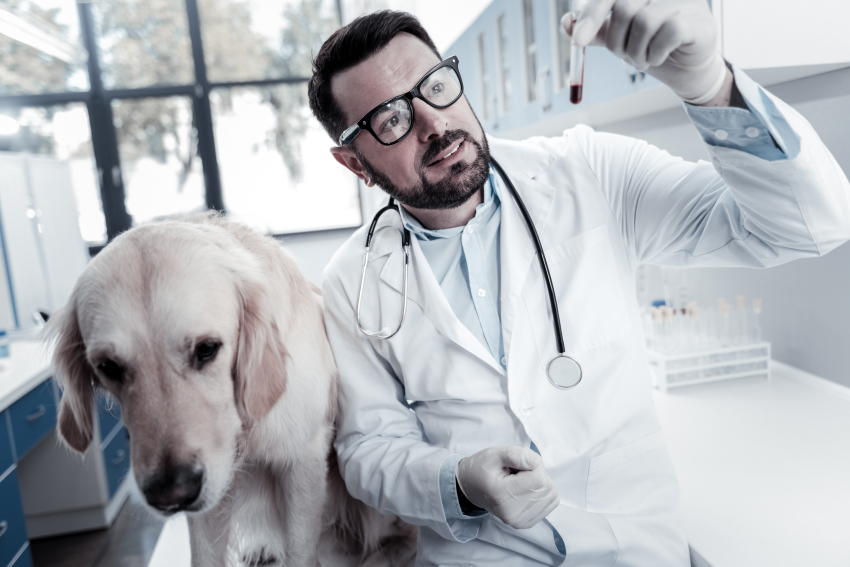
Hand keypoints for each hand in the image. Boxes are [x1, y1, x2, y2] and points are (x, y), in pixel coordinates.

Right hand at [456, 446, 559, 528]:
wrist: (471, 488)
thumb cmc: (482, 468)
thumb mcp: (495, 454)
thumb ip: (517, 455)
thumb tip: (538, 464)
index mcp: (503, 496)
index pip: (539, 478)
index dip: (532, 465)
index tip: (517, 465)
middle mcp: (513, 514)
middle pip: (546, 487)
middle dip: (535, 474)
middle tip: (515, 473)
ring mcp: (520, 522)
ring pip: (551, 494)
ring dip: (538, 484)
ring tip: (518, 482)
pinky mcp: (526, 523)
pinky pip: (550, 502)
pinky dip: (540, 493)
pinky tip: (523, 491)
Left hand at [562, 0, 727, 103]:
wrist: (686, 68)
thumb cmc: (652, 46)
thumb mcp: (619, 38)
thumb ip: (597, 29)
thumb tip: (567, 21)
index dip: (592, 14)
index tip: (578, 41)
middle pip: (625, 6)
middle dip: (616, 40)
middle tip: (623, 55)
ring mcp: (684, 0)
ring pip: (645, 21)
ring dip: (636, 52)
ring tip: (642, 60)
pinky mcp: (698, 20)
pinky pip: (667, 33)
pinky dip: (655, 53)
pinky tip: (658, 57)